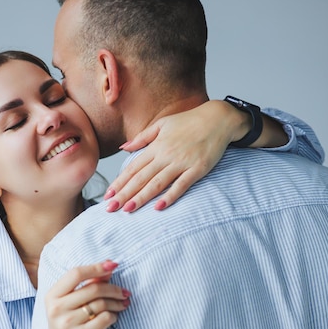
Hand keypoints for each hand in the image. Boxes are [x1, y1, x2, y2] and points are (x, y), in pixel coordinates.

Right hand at [45, 260, 129, 328]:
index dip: (96, 267)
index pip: (76, 274)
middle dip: (113, 288)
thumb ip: (86, 286)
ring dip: (117, 302)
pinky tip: (113, 317)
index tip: (113, 265)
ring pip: (101, 303)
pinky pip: (106, 318)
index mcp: (52, 297)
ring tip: (122, 304)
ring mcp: (68, 324)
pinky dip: (114, 316)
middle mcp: (57, 310)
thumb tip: (108, 267)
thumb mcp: (70, 305)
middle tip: (124, 292)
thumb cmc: (69, 327)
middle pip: (92, 288)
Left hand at [104, 100, 248, 211]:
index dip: (119, 182)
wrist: (218, 118)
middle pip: (141, 178)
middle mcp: (166, 155)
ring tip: (127, 209)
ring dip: (141, 197)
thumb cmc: (189, 121)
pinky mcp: (197, 169)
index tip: (109, 194)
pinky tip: (158, 206)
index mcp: (156, 146)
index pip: (133, 167)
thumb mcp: (162, 124)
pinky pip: (181, 185)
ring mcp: (182, 162)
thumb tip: (124, 148)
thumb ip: (142, 138)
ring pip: (157, 183)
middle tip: (111, 207)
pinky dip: (170, 196)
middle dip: (124, 194)